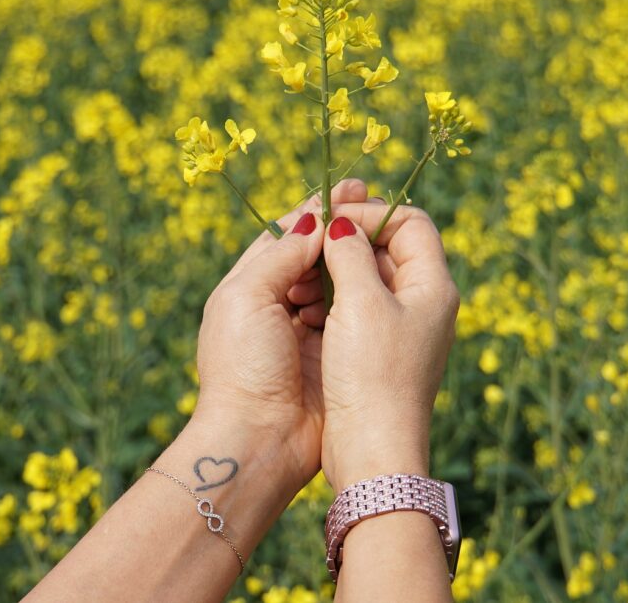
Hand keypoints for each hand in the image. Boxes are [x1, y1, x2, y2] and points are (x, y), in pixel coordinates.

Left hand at [190, 180, 369, 492]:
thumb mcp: (248, 297)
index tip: (354, 188)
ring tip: (382, 238)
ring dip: (355, 259)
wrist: (258, 439)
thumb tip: (315, 218)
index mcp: (247, 285)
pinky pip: (352, 313)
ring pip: (337, 281)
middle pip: (314, 255)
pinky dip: (365, 293)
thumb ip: (281, 254)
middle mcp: (277, 304)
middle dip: (343, 230)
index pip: (285, 234)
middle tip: (378, 205)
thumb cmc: (243, 365)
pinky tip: (385, 277)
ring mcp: (306, 330)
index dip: (318, 210)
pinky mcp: (333, 355)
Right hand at [319, 203, 459, 488]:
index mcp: (433, 286)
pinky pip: (357, 309)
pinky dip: (331, 301)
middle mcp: (424, 304)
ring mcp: (403, 329)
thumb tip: (341, 223)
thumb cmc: (371, 377)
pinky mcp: (380, 353)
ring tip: (303, 285)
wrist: (373, 453)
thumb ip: (351, 253)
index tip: (331, 220)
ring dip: (334, 273)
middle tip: (309, 246)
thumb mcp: (360, 304)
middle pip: (389, 247)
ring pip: (368, 278)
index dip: (370, 213)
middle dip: (347, 241)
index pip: (409, 222)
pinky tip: (305, 310)